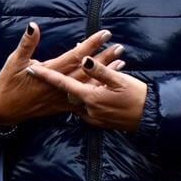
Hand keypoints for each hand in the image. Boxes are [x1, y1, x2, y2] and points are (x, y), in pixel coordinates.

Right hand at [0, 23, 124, 125]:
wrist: (3, 110)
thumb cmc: (7, 83)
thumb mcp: (14, 61)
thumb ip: (27, 44)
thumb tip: (33, 26)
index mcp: (49, 72)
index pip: (75, 56)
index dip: (91, 44)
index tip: (105, 34)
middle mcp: (58, 86)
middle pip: (86, 70)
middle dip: (104, 58)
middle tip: (120, 47)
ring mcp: (61, 98)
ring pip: (87, 85)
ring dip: (104, 74)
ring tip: (121, 64)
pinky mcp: (61, 106)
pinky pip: (82, 99)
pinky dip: (95, 90)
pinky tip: (106, 86)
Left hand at [26, 55, 147, 131]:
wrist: (149, 118)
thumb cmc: (136, 96)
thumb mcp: (119, 80)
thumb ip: (100, 70)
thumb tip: (84, 59)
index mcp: (90, 97)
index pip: (63, 83)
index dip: (46, 75)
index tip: (31, 68)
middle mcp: (88, 109)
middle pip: (67, 92)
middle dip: (59, 79)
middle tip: (48, 66)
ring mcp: (93, 117)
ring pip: (76, 99)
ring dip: (72, 86)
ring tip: (69, 75)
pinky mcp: (98, 121)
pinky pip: (85, 106)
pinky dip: (83, 95)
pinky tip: (86, 88)